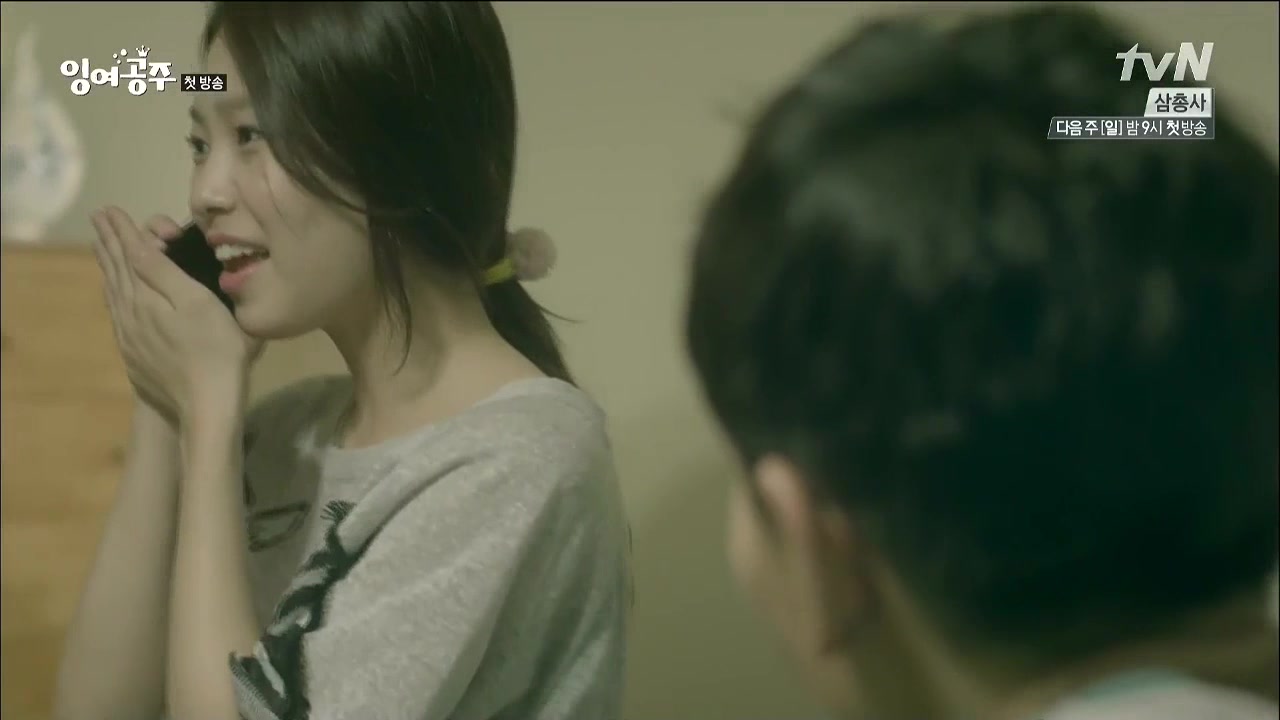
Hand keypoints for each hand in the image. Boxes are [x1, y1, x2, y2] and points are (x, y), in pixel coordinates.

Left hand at [91, 207, 261, 423]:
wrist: (205, 405)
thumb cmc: (216, 349)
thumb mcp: (196, 303)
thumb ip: (163, 273)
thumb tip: (135, 245)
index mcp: (147, 296)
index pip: (131, 255)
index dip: (122, 231)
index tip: (109, 210)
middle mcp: (131, 313)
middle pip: (117, 271)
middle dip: (109, 243)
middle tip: (100, 220)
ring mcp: (130, 337)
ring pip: (114, 293)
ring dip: (108, 267)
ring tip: (101, 248)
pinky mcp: (135, 357)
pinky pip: (117, 315)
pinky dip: (112, 294)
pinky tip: (113, 294)